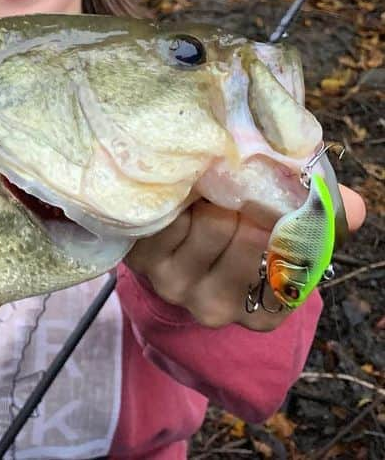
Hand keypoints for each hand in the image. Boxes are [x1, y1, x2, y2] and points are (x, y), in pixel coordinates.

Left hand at [125, 184, 364, 330]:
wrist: (171, 231)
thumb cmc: (238, 226)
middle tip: (241, 184)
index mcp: (263, 310)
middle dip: (251, 203)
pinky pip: (173, 217)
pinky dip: (183, 198)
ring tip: (212, 189)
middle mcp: (218, 308)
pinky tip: (186, 196)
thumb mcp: (280, 226)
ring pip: (213, 224)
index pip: (291, 267)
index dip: (288, 225)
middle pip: (251, 238)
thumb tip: (352, 208)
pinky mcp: (142, 261)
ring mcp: (176, 288)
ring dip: (216, 197)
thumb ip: (318, 217)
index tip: (280, 202)